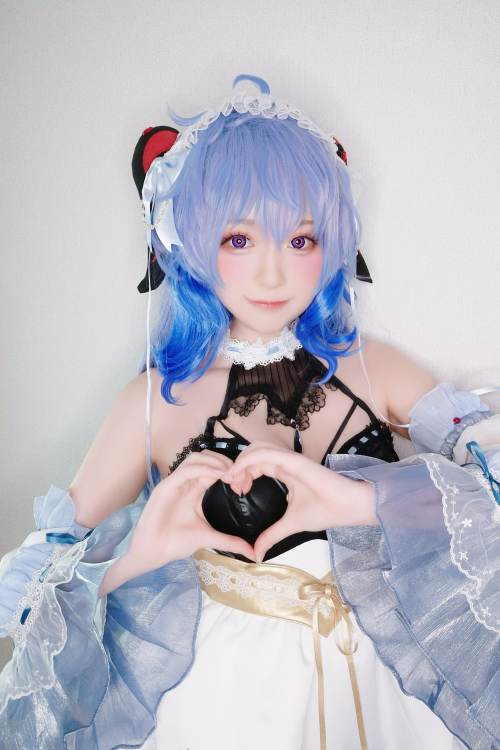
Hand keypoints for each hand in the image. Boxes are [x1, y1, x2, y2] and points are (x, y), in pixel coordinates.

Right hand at [125, 450, 255, 576]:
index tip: (243, 481)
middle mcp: (184, 482)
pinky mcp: (165, 487)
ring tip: (229, 472)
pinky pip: (186, 470)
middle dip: (224, 461)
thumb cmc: (175, 543)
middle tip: (238, 475)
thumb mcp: (208, 538)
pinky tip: (217, 474)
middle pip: (205, 457)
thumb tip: (253, 554)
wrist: (152, 553)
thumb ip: (230, 542)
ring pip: (195, 458)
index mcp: (193, 489)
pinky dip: (203, 468)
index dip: (229, 470)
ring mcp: (174, 483)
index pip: (212, 469)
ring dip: (214, 461)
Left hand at [220, 441, 375, 561]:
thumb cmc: (325, 511)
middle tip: (232, 486)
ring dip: (241, 462)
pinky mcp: (294, 460)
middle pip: (252, 453)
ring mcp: (290, 459)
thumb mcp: (290, 525)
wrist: (349, 507)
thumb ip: (272, 535)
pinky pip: (266, 453)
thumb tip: (256, 554)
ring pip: (257, 448)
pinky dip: (248, 460)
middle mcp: (285, 462)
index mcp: (284, 471)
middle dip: (238, 466)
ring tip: (234, 481)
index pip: (256, 463)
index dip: (242, 473)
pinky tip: (239, 473)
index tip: (235, 490)